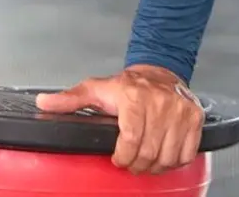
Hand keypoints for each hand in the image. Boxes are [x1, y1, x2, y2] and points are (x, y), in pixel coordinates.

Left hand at [35, 65, 203, 174]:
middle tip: (131, 164)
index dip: (123, 157)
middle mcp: (160, 102)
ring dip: (155, 166)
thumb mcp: (95, 89)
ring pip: (168, 156)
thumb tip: (43, 103)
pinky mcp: (195, 117)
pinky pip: (187, 152)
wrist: (159, 71)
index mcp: (133, 96)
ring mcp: (180, 111)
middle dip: (137, 165)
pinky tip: (163, 156)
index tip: (118, 159)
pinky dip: (174, 161)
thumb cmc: (126, 86)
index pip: (131, 139)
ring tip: (146, 161)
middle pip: (149, 152)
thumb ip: (70, 100)